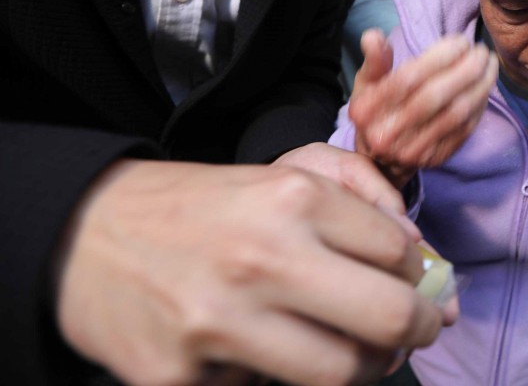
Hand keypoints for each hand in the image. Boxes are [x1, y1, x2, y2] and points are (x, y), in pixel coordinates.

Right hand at [56, 159, 445, 385]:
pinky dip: (271, 376)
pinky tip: (255, 350)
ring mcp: (218, 325)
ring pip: (339, 374)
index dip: (418, 273)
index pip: (399, 251)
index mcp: (291, 198)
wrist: (86, 233)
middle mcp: (260, 258)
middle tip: (418, 331)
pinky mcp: (178, 378)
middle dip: (417, 329)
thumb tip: (421, 261)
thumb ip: (356, 210)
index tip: (417, 285)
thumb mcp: (278, 182)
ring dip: (362, 368)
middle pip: (387, 318)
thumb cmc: (201, 209)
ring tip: (354, 352)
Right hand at [349, 29, 496, 187]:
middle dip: (465, 70)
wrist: (380, 161)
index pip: (407, 79)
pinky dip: (480, 105)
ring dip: (480, 86)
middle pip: (434, 97)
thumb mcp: (365, 84)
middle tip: (481, 51)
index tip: (460, 41)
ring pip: (455, 114)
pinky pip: (464, 129)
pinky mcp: (435, 159)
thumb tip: (374, 36)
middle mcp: (387, 134)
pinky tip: (486, 87)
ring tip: (490, 64)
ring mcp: (413, 151)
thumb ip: (374, 60)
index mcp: (366, 110)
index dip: (439, 57)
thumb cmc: (376, 112)